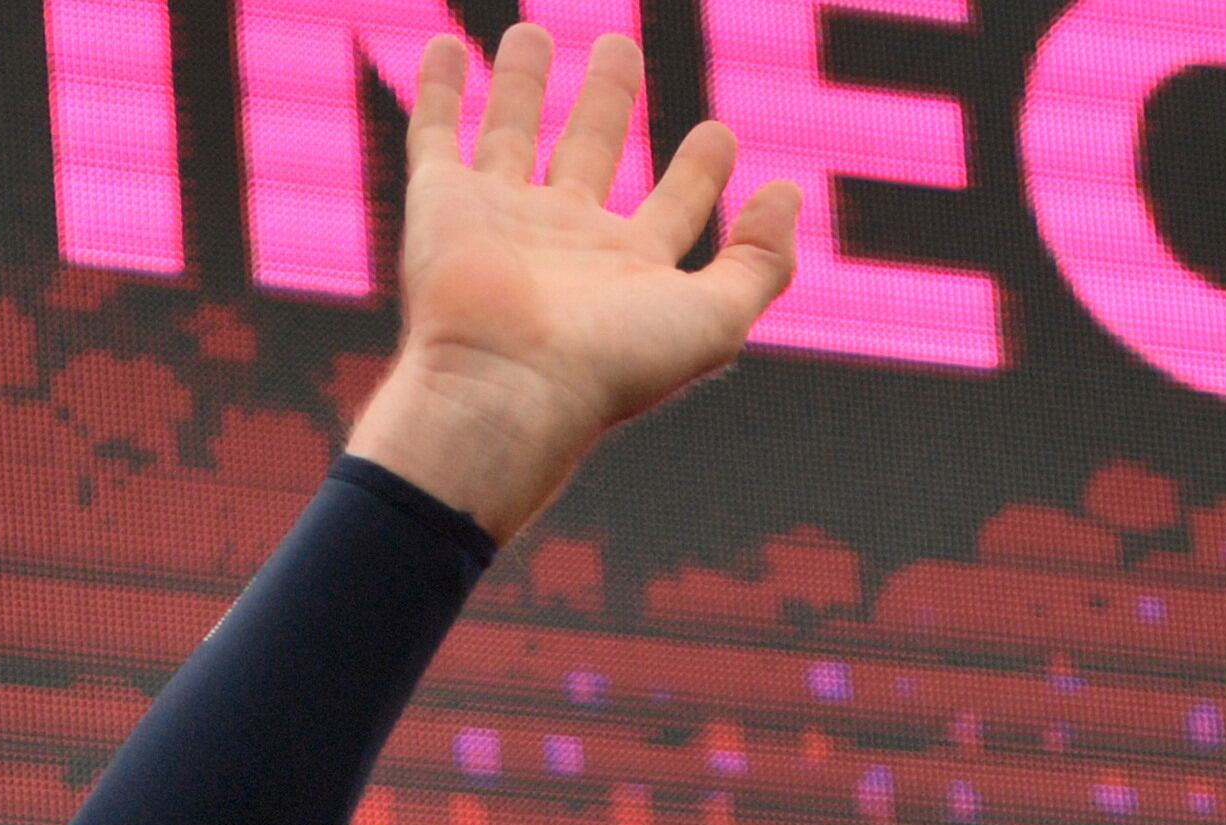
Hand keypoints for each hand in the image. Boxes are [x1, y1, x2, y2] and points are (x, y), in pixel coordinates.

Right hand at [346, 29, 798, 542]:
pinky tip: (447, 47)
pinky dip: (440, 91)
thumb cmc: (612, 364)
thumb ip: (760, 261)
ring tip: (533, 33)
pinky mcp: (442, 204)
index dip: (701, 171)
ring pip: (511, 132)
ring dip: (522, 84)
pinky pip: (437, 134)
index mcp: (629, 268)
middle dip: (607, 100)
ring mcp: (500, 219)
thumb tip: (788, 194)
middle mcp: (564, 240)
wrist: (508, 388)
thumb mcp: (715, 318)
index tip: (720, 133)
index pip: (673, 206)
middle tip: (620, 49)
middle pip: (588, 151)